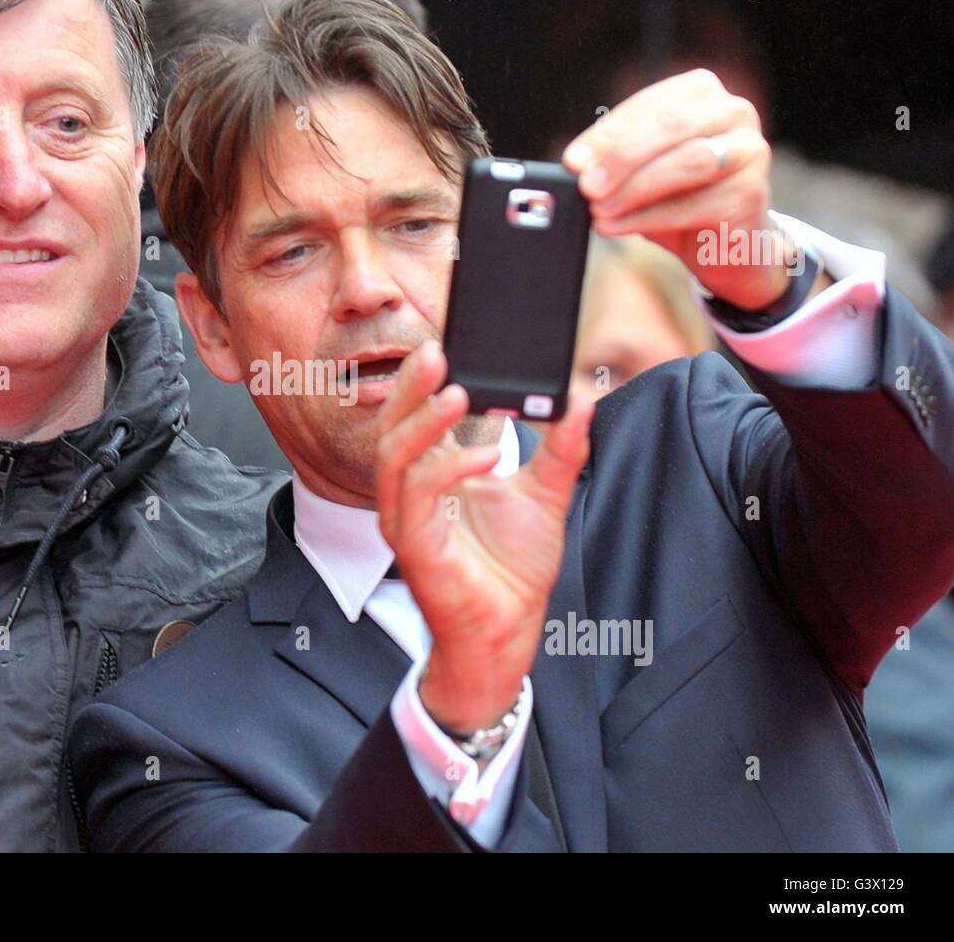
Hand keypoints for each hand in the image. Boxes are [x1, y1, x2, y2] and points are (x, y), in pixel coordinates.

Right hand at [375, 342, 593, 735]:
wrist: (508, 636)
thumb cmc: (512, 571)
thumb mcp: (547, 496)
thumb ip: (562, 449)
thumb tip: (583, 399)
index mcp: (431, 476)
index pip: (414, 416)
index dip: (422, 379)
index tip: (446, 342)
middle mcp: (409, 495)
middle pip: (394, 427)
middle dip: (412, 387)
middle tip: (439, 352)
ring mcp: (406, 521)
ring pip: (394, 458)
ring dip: (422, 423)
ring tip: (456, 393)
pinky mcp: (416, 549)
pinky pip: (417, 499)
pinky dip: (446, 470)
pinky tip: (483, 456)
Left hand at [562, 68, 803, 310]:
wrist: (731, 243)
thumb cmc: (682, 198)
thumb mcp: (643, 170)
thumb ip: (615, 158)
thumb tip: (576, 164)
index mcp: (700, 92)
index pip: (647, 105)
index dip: (605, 135)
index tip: (572, 161)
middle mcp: (732, 111)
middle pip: (669, 126)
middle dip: (620, 157)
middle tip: (586, 185)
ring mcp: (748, 150)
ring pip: (686, 162)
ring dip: (633, 188)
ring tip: (598, 210)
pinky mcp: (750, 193)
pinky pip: (692, 205)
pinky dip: (646, 218)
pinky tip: (615, 227)